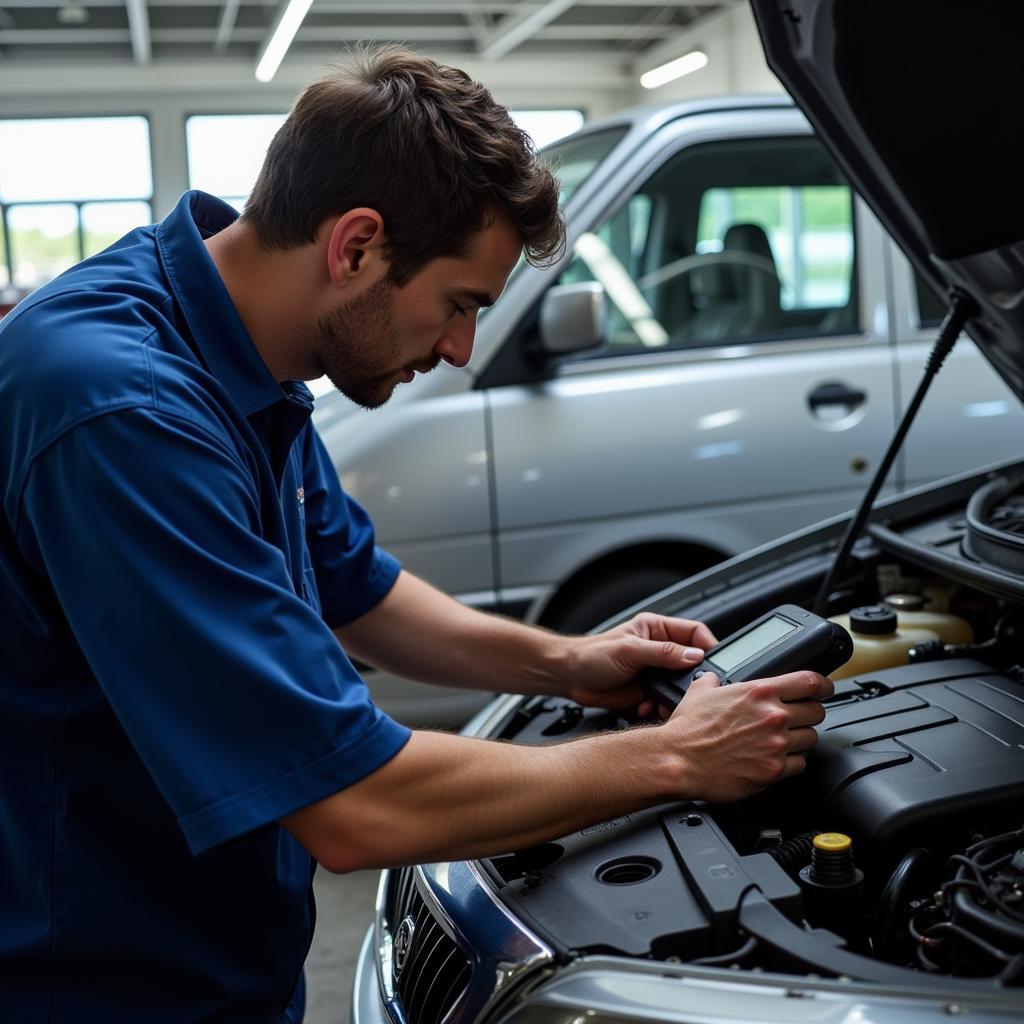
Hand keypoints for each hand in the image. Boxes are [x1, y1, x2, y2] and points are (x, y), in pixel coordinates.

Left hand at [561, 612, 716, 711]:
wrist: (569, 677)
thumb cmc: (591, 655)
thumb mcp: (630, 650)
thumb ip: (663, 653)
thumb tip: (694, 655)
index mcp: (657, 630)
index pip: (694, 632)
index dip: (707, 645)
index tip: (711, 662)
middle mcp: (659, 650)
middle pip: (691, 662)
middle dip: (691, 678)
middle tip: (690, 689)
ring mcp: (654, 672)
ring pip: (680, 686)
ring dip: (675, 696)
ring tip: (664, 700)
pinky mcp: (647, 692)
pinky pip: (665, 702)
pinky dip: (659, 708)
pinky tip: (646, 707)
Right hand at [664, 670, 833, 801]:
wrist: (679, 760)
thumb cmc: (688, 729)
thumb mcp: (700, 691)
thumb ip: (715, 681)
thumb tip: (715, 679)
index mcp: (760, 691)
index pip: (811, 682)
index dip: (824, 685)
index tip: (825, 690)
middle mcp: (773, 716)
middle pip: (817, 711)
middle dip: (809, 714)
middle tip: (798, 717)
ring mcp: (776, 744)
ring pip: (811, 739)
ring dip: (800, 739)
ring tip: (781, 740)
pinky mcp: (774, 770)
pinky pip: (800, 764)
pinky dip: (791, 762)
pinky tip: (775, 758)